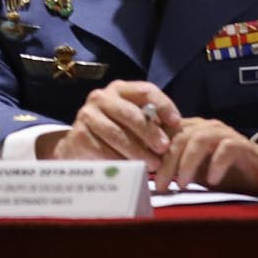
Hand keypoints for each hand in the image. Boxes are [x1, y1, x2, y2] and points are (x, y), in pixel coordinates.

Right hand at [46, 81, 181, 162]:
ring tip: (152, 164)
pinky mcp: (78, 135)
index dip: (164, 106)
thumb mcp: (138, 122)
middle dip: (150, 133)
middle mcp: (101, 97)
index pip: (146, 91)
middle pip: (131, 114)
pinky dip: (119, 160)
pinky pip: (102, 150)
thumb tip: (179, 133)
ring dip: (137, 151)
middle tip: (164, 148)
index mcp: (121, 89)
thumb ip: (156, 123)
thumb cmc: (118, 131)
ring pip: (117, 134)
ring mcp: (87, 115)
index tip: (176, 123)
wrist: (81, 144)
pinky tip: (130, 168)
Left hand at [154, 120, 257, 195]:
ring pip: (199, 140)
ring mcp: (225, 134)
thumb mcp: (193, 171)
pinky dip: (215, 165)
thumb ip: (172, 167)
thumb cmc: (225, 173)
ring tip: (183, 185)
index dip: (151, 148)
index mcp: (190, 130)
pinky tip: (212, 181)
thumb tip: (144, 175)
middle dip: (167, 163)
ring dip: (187, 163)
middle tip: (161, 186)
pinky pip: (226, 149)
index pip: (164, 131)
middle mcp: (206, 127)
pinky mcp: (242, 145)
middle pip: (178, 137)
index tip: (141, 171)